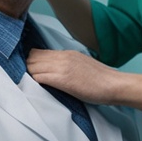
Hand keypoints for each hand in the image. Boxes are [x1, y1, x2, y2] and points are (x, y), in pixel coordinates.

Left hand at [26, 49, 141, 113]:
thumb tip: (55, 70)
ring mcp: (62, 67)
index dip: (32, 61)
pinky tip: (36, 88)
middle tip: (29, 78)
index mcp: (67, 53)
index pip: (39, 52)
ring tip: (32, 84)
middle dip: (27, 68)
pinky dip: (34, 82)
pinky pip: (39, 77)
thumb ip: (67, 64)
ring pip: (33, 66)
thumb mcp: (82, 64)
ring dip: (30, 75)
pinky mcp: (63, 80)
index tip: (31, 70)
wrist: (114, 85)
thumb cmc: (101, 79)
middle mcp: (63, 57)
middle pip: (32, 57)